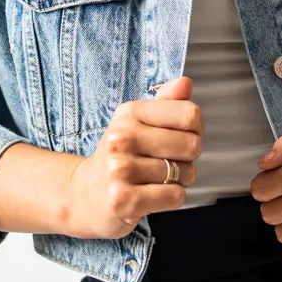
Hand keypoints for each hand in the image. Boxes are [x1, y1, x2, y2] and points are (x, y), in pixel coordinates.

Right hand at [64, 77, 202, 238]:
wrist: (86, 194)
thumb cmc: (121, 156)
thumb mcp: (137, 123)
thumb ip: (165, 102)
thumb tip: (185, 82)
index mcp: (129, 113)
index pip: (190, 114)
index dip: (196, 129)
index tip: (181, 136)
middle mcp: (122, 137)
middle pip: (192, 145)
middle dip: (188, 158)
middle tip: (167, 161)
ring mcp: (120, 169)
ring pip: (185, 173)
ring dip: (180, 180)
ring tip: (156, 179)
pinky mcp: (124, 199)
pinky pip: (175, 196)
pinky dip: (173, 198)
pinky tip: (153, 194)